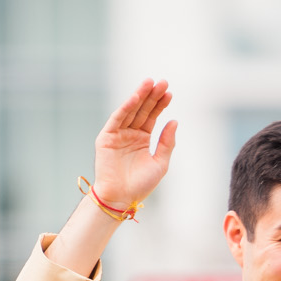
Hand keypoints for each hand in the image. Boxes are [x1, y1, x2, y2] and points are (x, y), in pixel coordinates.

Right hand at [91, 78, 178, 207]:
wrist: (121, 198)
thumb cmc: (141, 184)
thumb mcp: (160, 162)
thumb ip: (167, 142)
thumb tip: (174, 121)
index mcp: (142, 139)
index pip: (152, 116)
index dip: (160, 104)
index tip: (170, 93)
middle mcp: (130, 134)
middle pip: (142, 110)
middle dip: (152, 96)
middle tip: (163, 82)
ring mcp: (117, 134)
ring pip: (130, 111)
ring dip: (140, 96)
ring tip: (150, 83)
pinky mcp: (106, 138)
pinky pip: (117, 119)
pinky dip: (125, 108)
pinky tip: (135, 98)